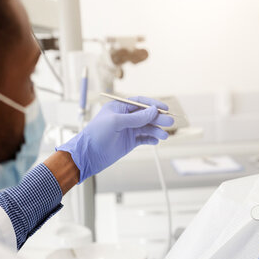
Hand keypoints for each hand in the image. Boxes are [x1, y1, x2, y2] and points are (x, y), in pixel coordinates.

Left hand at [57, 96, 173, 182]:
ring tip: (164, 136)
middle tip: (170, 122)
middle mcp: (125, 118)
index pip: (140, 103)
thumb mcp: (116, 122)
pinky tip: (155, 141)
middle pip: (146, 115)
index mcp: (119, 108)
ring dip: (156, 130)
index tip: (165, 108)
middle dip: (158, 118)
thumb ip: (136, 117)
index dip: (153, 105)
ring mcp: (128, 130)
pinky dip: (150, 139)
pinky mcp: (129, 142)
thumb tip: (154, 110)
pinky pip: (143, 139)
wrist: (88, 155)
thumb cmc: (97, 134)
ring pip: (147, 128)